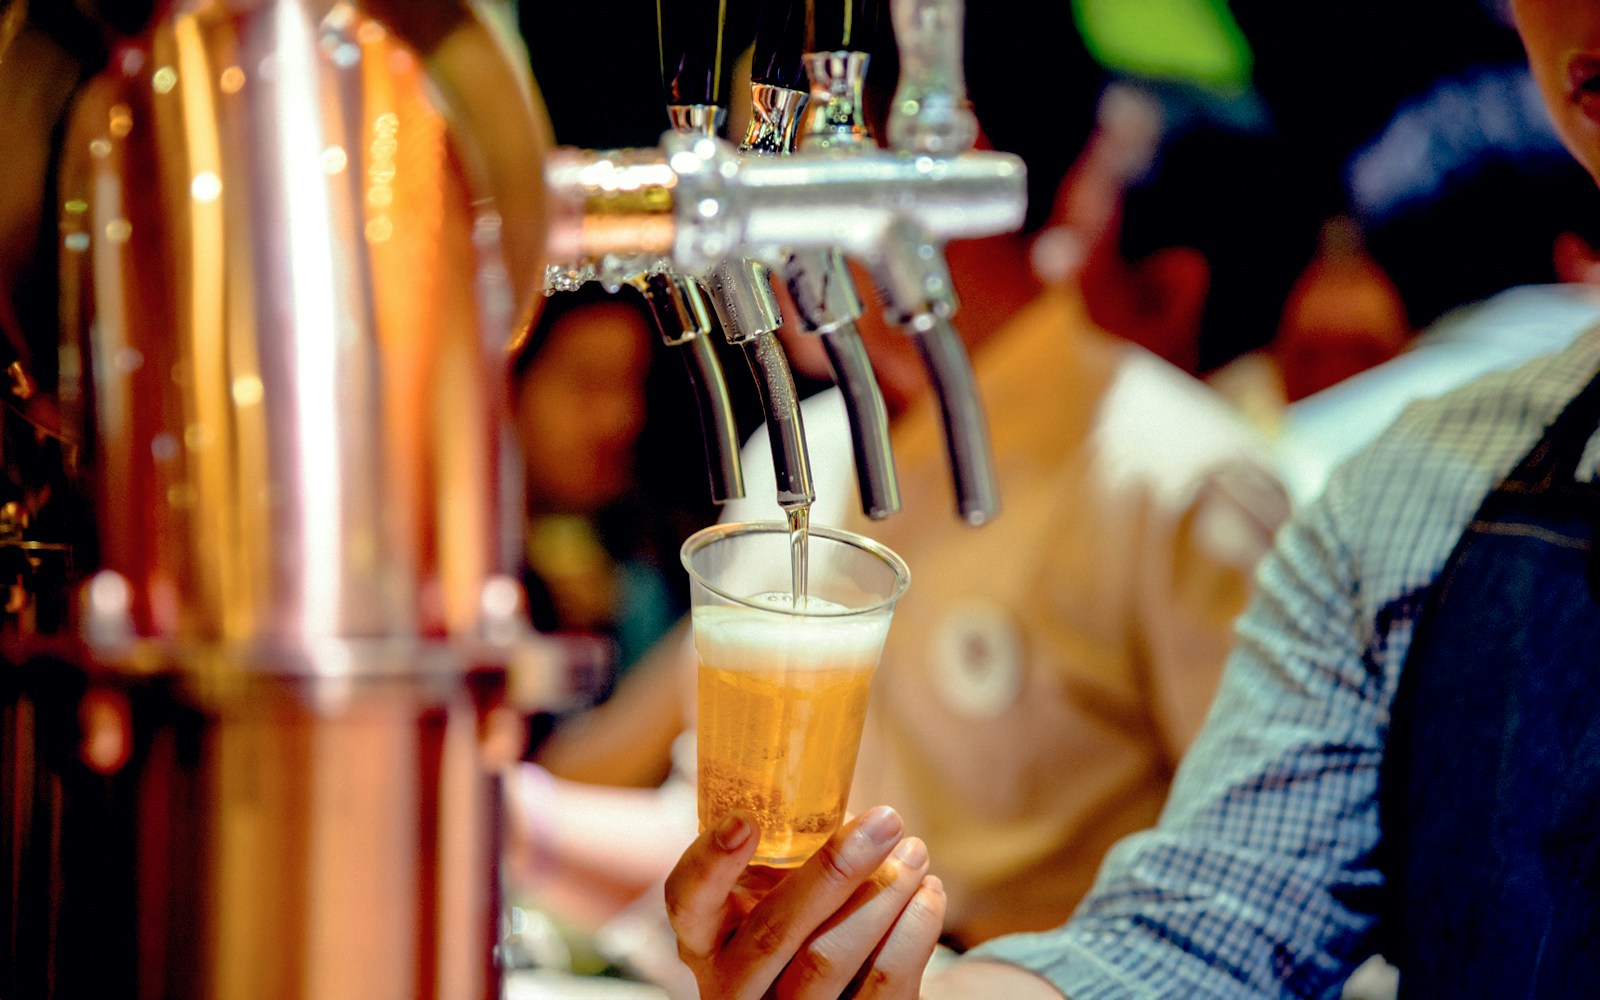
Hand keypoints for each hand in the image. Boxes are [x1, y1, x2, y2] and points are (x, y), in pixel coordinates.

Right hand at [665, 806, 945, 998]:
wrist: (834, 998)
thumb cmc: (803, 922)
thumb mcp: (776, 894)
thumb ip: (793, 855)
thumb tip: (851, 807)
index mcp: (705, 938)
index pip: (687, 902)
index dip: (711, 863)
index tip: (745, 820)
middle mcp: (732, 986)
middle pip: (773, 933)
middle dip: (834, 871)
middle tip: (885, 820)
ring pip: (829, 960)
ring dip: (883, 895)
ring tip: (916, 852)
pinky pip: (882, 985)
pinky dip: (913, 932)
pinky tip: (928, 894)